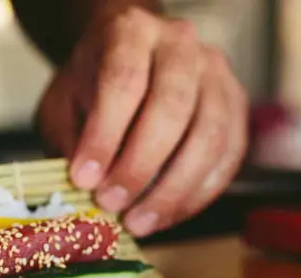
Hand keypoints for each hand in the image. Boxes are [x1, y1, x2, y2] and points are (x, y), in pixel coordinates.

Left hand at [36, 7, 248, 236]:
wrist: (128, 59)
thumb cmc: (91, 84)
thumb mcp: (64, 103)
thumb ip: (70, 140)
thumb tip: (83, 188)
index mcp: (131, 32)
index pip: (123, 82)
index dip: (104, 136)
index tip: (83, 179)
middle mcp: (181, 46)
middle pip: (171, 108)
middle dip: (139, 167)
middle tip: (111, 205)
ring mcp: (216, 74)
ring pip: (208, 136)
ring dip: (172, 190)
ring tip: (138, 222)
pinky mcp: (236, 107)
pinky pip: (227, 158)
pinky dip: (196, 195)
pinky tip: (166, 216)